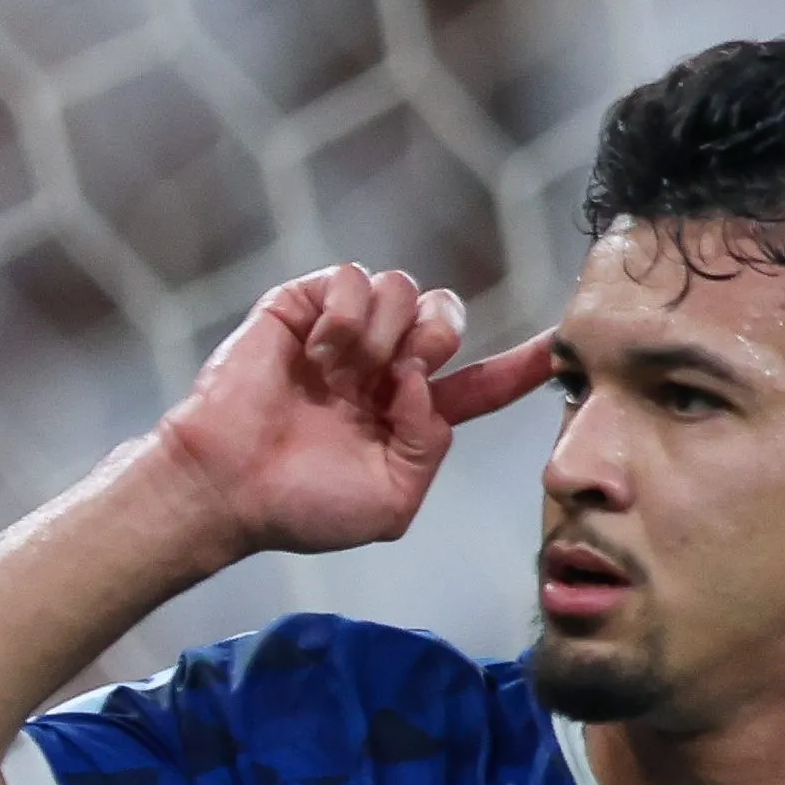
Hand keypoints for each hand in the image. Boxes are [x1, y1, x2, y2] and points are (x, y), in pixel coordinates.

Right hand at [154, 264, 557, 557]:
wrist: (227, 485)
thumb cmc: (301, 507)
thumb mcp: (391, 503)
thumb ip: (431, 447)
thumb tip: (424, 384)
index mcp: (407, 415)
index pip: (479, 384)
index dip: (519, 365)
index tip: (558, 348)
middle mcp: (380, 368)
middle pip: (446, 316)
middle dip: (439, 334)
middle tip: (400, 371)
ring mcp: (342, 335)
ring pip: (403, 290)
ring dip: (383, 332)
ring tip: (341, 373)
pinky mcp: (301, 306)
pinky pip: (352, 277)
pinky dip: (345, 312)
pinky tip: (320, 353)